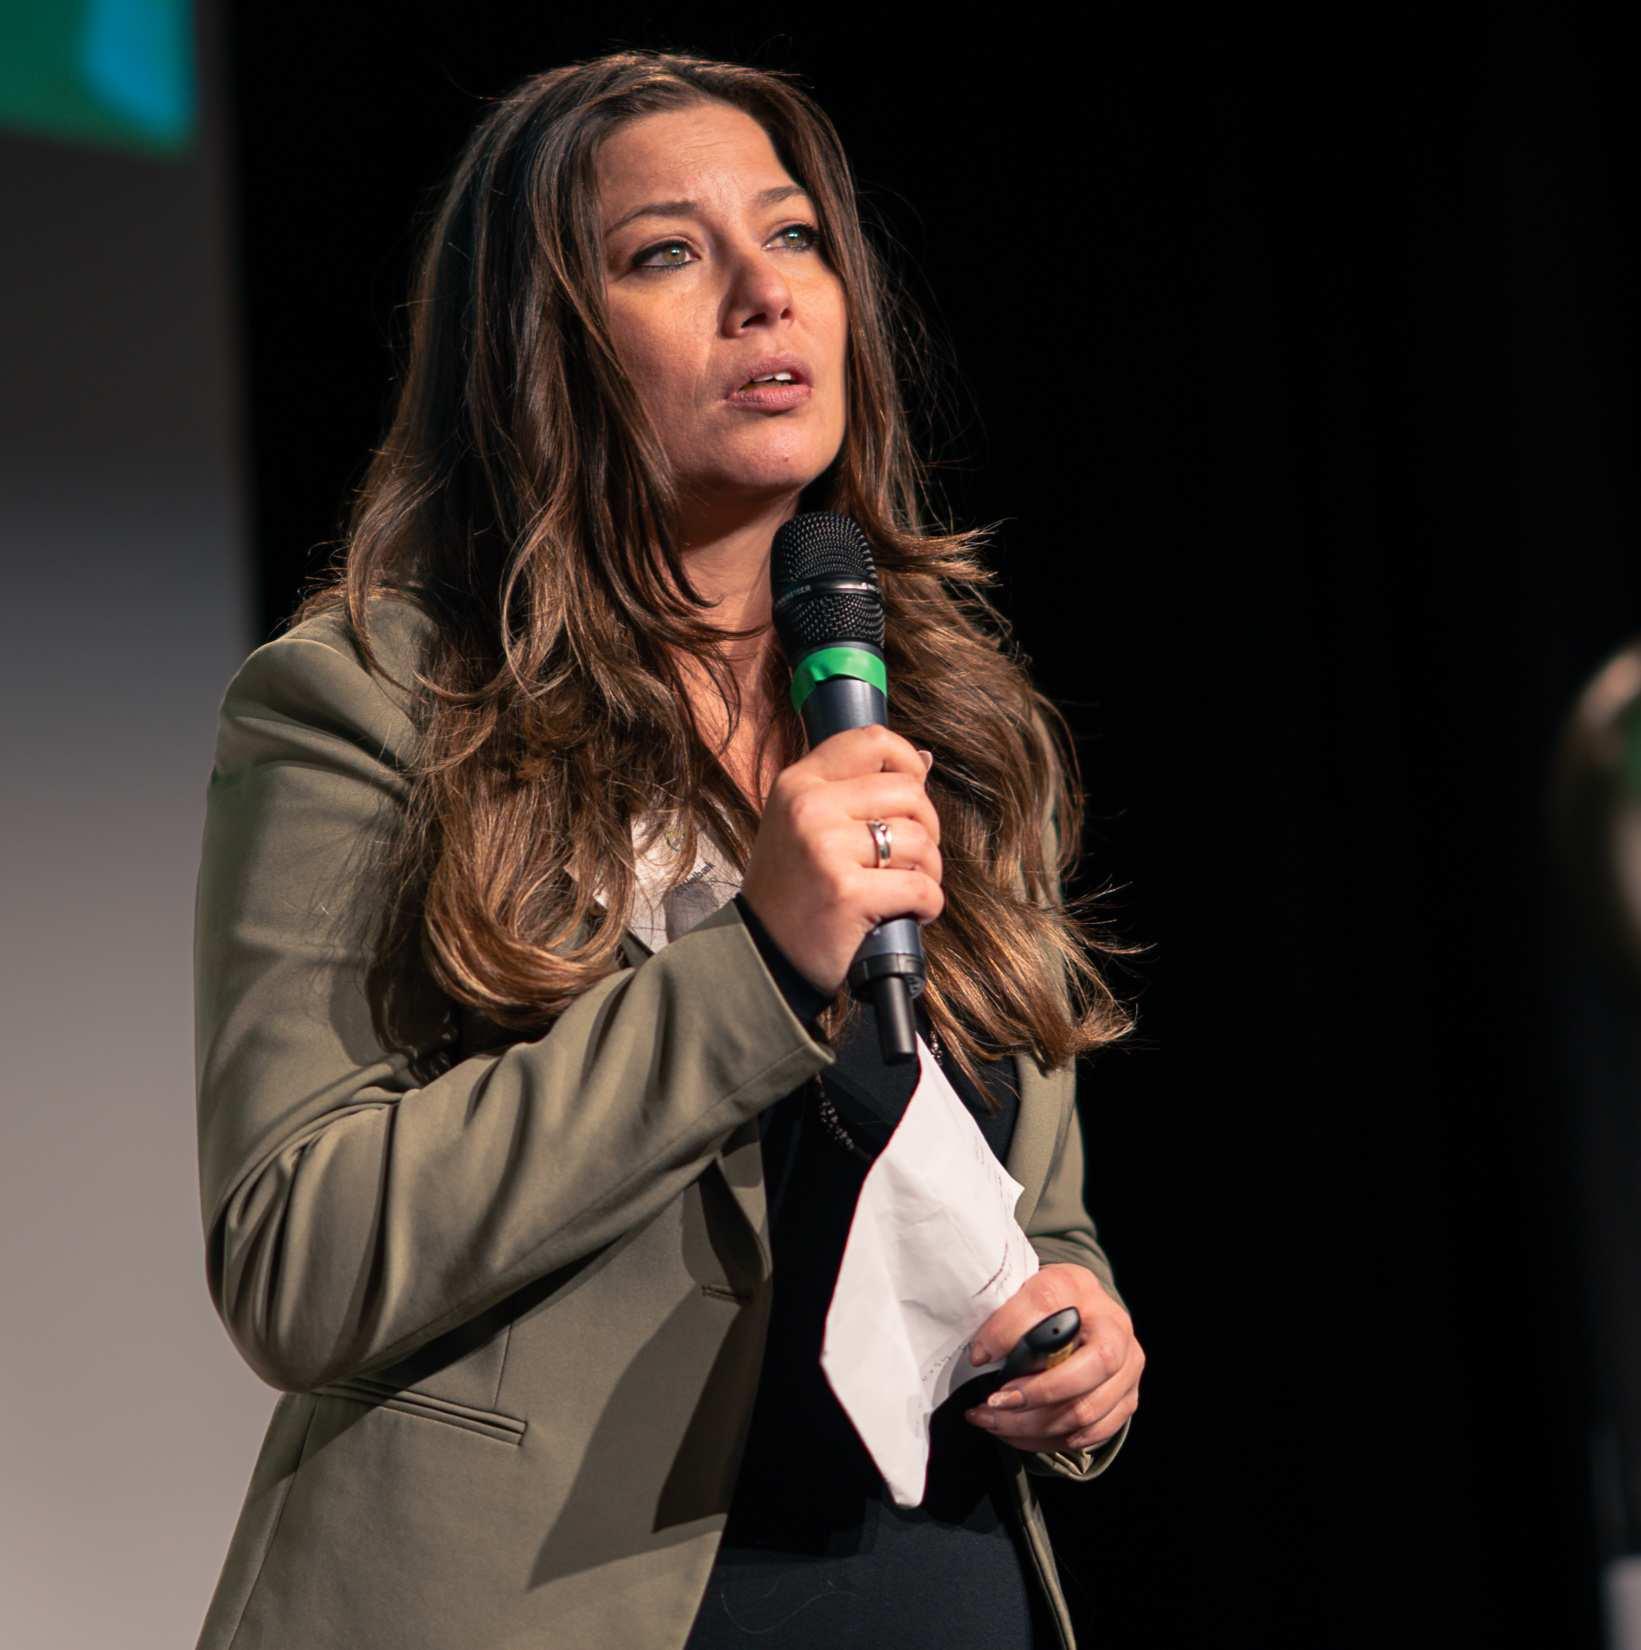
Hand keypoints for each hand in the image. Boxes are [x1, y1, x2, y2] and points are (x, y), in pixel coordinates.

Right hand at [739, 725, 942, 994]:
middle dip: (927, 827)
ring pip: (920, 841)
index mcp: (798, 784)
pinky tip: (911, 913)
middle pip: (908, 793)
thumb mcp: (806, 824)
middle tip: (912, 857)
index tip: (915, 790)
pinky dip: (928, 904)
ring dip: (929, 870)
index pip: (871, 740)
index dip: (907, 760)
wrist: (764, 954)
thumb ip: (856, 791)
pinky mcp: (847, 893)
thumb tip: (925, 761)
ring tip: (908, 888)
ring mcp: (825, 849)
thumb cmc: (795, 888)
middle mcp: (809, 808)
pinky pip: (920, 887)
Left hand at [962, 1264, 1143, 1454]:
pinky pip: (1091, 1433)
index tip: (978, 1356)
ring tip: (994, 1420)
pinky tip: (1017, 1432)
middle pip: (1093, 1364)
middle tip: (995, 1402)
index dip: (1010, 1330)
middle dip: (1038, 1392)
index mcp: (1078, 1285)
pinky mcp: (1128, 1398)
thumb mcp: (1023, 1295)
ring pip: (1088, 1409)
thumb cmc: (1044, 1308)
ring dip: (1033, 1425)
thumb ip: (1006, 1316)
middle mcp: (1113, 1323)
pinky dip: (1048, 1440)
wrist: (1083, 1315)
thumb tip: (981, 1356)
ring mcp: (1128, 1364)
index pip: (1047, 1301)